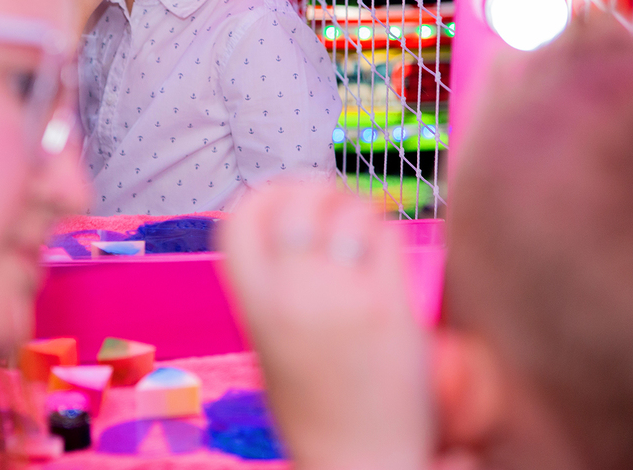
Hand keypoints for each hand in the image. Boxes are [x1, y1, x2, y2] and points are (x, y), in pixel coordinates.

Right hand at [221, 179, 431, 469]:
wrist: (358, 465)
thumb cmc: (315, 409)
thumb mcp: (269, 346)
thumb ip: (273, 289)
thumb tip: (290, 224)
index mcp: (255, 309)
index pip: (241, 219)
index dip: (264, 196)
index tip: (285, 196)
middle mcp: (294, 298)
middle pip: (296, 203)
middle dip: (315, 190)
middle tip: (331, 200)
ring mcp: (343, 300)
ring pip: (346, 210)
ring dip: (354, 207)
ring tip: (360, 224)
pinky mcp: (391, 309)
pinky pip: (385, 237)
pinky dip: (382, 229)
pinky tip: (382, 247)